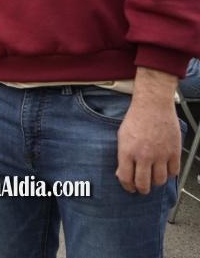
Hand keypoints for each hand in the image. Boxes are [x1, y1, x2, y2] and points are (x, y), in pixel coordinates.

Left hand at [116, 74, 180, 193]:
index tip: (130, 188)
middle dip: (142, 190)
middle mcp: (144, 156)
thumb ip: (122, 157)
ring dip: (156, 182)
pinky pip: (173, 172)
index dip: (128, 187)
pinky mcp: (174, 152)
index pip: (126, 178)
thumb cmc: (135, 119)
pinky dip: (169, 174)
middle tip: (142, 189)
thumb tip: (122, 174)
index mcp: (127, 152)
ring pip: (160, 180)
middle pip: (144, 184)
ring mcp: (160, 155)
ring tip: (153, 178)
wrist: (153, 106)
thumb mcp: (122, 137)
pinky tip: (164, 170)